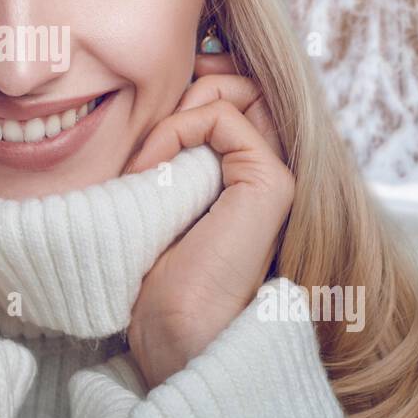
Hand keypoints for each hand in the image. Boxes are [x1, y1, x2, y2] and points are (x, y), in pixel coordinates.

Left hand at [122, 52, 294, 389]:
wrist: (176, 334)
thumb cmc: (156, 279)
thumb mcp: (157, 198)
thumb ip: (170, 152)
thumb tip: (161, 99)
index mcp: (246, 178)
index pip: (231, 97)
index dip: (191, 87)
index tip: (146, 109)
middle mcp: (268, 172)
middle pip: (238, 84)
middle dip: (185, 88)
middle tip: (145, 130)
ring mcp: (275, 175)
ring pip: (232, 92)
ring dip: (173, 112)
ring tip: (141, 162)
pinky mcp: (271, 183)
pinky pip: (221, 118)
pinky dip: (174, 129)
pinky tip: (148, 171)